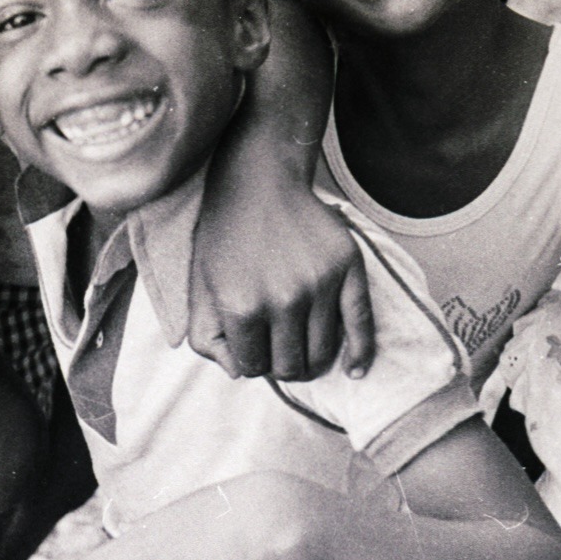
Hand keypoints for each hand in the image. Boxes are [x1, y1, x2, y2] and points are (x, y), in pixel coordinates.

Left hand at [187, 176, 374, 381]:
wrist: (259, 186)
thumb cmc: (225, 239)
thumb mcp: (199, 288)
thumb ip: (206, 337)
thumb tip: (239, 373)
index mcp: (241, 307)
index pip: (252, 366)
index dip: (251, 362)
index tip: (252, 348)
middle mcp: (283, 299)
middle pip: (290, 366)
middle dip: (280, 367)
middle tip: (277, 351)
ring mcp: (319, 284)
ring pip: (321, 353)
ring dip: (310, 361)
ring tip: (301, 352)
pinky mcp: (348, 269)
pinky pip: (361, 325)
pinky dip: (359, 355)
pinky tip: (353, 371)